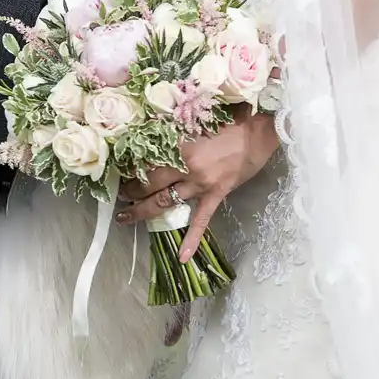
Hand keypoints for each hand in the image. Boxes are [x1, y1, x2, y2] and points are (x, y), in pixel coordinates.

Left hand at [118, 109, 278, 260]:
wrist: (259, 131)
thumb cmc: (230, 121)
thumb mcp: (195, 122)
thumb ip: (176, 134)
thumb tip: (155, 137)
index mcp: (179, 146)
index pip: (146, 161)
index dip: (131, 168)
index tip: (120, 171)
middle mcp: (186, 167)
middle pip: (149, 184)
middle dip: (131, 192)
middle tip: (119, 197)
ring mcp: (200, 184)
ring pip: (164, 202)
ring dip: (143, 211)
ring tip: (126, 217)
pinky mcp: (216, 195)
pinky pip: (201, 221)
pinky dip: (191, 240)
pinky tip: (181, 257)